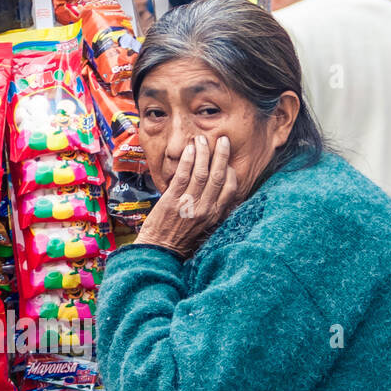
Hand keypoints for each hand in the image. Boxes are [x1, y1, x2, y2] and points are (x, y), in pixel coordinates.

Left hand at [137, 134, 241, 257]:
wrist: (159, 251)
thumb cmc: (182, 239)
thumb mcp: (205, 227)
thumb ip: (213, 210)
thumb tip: (220, 191)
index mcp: (215, 215)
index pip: (231, 189)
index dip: (230, 171)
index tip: (227, 160)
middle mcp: (205, 209)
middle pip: (218, 176)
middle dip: (221, 155)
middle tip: (222, 140)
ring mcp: (188, 204)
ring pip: (201, 173)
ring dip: (203, 152)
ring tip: (202, 139)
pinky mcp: (172, 200)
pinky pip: (183, 175)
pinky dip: (188, 160)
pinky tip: (190, 149)